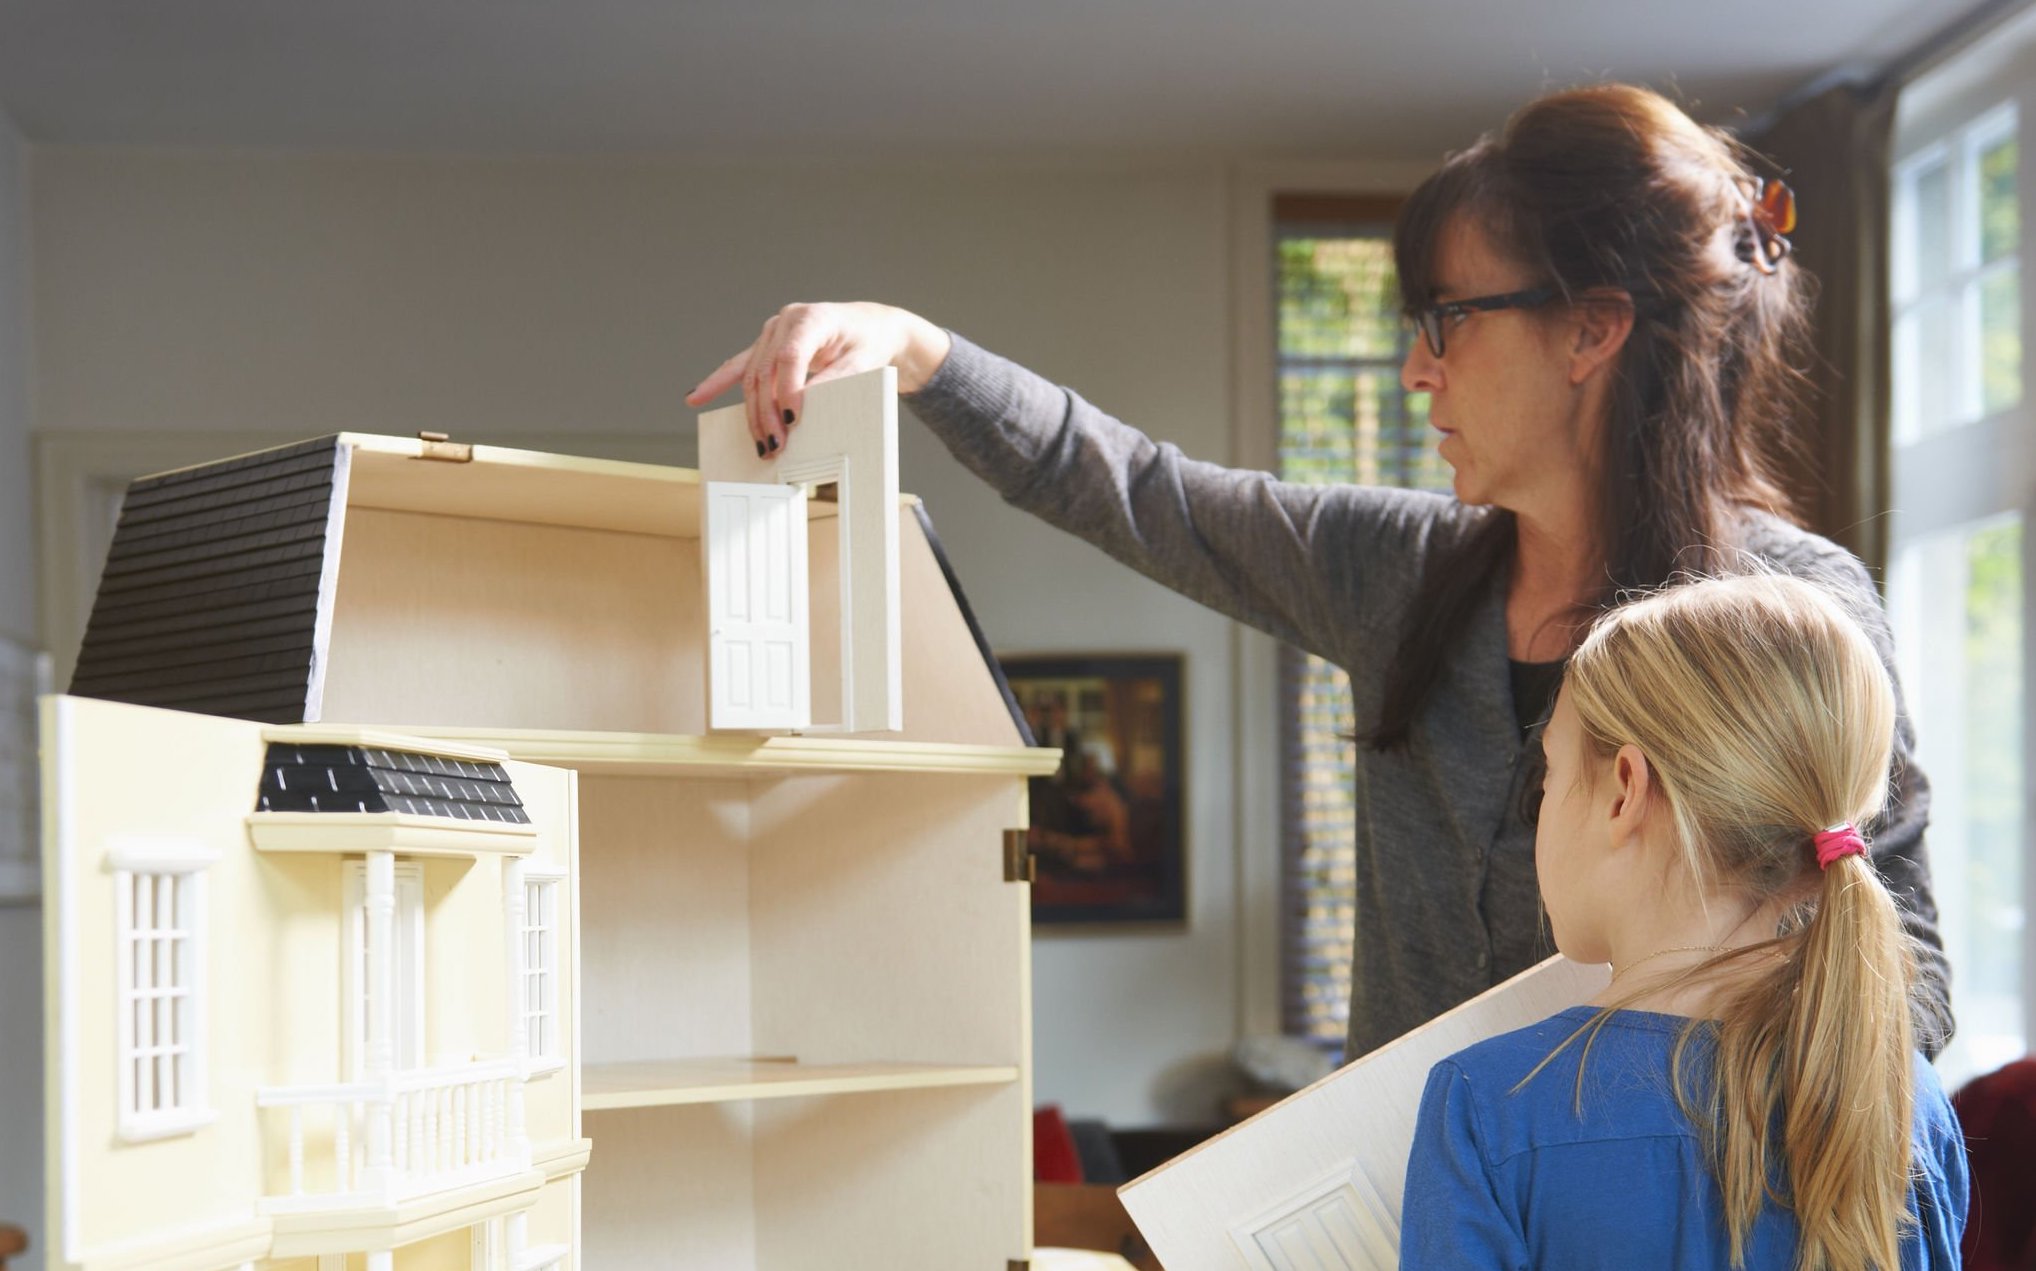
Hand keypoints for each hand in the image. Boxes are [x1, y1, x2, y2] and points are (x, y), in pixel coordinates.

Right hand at [685, 302, 952, 455]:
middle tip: (775, 445)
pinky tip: (696, 398)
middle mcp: (785, 322)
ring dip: (753, 413)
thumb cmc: (867, 340)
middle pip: (766, 371)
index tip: (792, 419)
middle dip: (768, 412)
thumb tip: (807, 405)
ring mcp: (772, 334)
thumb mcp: (862, 360)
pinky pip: (739, 368)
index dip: (788, 389)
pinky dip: (717, 384)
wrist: (869, 327)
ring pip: (753, 377)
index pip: (791, 356)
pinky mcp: (766, 348)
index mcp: (811, 318)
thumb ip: (836, 379)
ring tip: (761, 444)